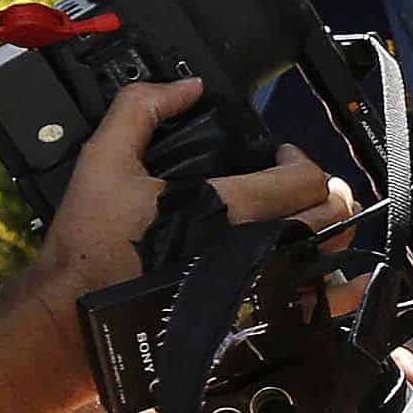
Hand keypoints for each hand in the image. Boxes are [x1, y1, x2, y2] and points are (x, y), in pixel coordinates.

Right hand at [21, 78, 351, 314]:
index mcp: (228, 208)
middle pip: (332, 216)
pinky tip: (325, 278)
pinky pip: (316, 310)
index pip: (303, 180)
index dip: (301, 160)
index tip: (284, 157)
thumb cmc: (92, 244)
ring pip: (334, 263)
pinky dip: (330, 290)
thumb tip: (186, 87)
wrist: (78, 315)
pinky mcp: (257, 326)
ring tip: (314, 226)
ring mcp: (262, 291)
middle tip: (306, 188)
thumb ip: (140, 110)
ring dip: (334, 237)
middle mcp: (257, 250)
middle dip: (327, 194)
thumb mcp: (104, 160)